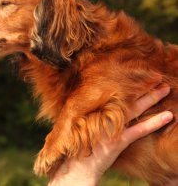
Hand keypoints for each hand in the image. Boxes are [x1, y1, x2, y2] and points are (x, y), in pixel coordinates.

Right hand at [48, 85, 172, 185]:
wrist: (75, 167)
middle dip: (141, 87)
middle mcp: (101, 114)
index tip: (137, 76)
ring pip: (135, 109)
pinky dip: (154, 122)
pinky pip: (140, 129)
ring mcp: (110, 127)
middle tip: (156, 76)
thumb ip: (90, 115)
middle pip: (125, 97)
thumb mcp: (79, 126)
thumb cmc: (76, 147)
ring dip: (151, 98)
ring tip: (165, 88)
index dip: (127, 85)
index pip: (113, 94)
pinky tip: (168, 116)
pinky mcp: (118, 141)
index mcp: (92, 110)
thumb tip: (101, 108)